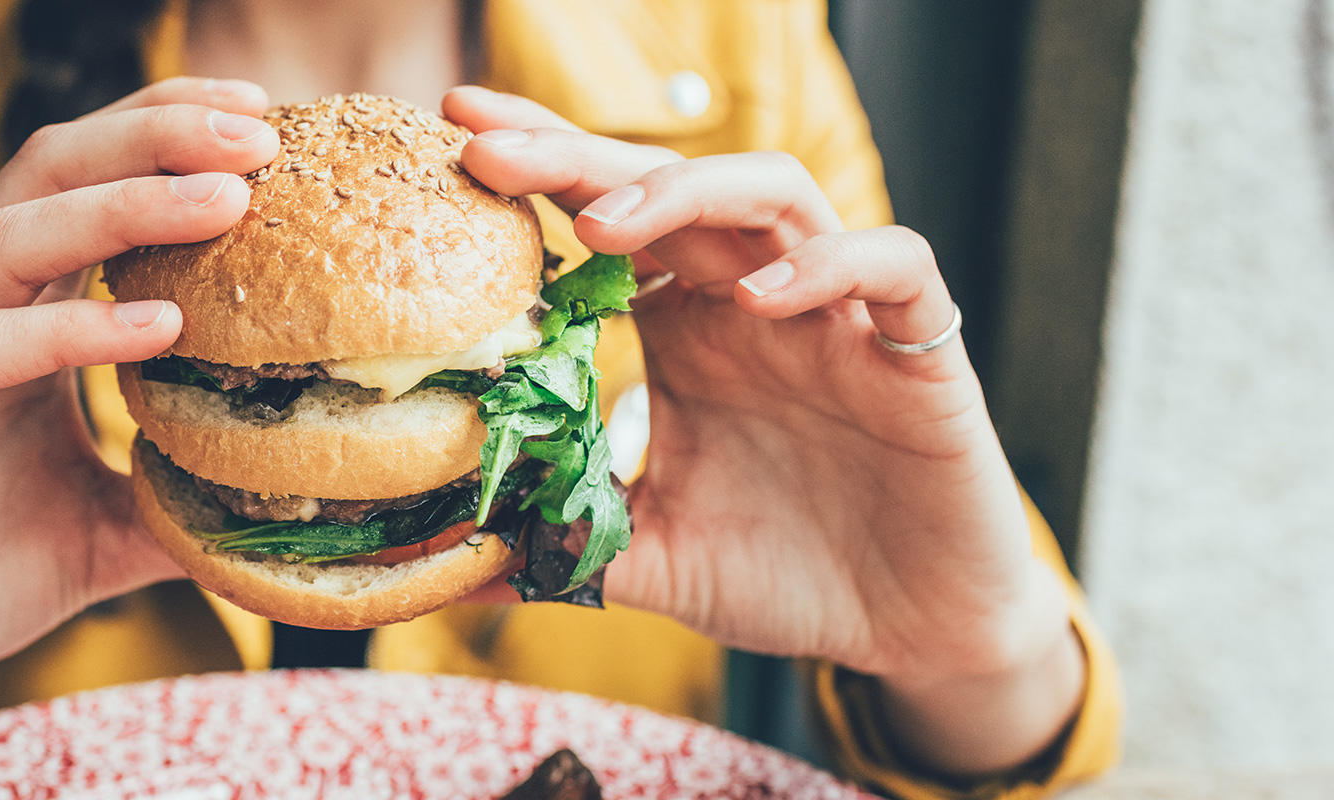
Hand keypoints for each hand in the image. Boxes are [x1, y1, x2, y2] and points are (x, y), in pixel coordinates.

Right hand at [0, 78, 279, 798]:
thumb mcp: (97, 537)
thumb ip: (175, 503)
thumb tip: (285, 501)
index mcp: (5, 318)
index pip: (81, 186)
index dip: (161, 137)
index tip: (261, 121)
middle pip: (45, 173)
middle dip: (152, 136)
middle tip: (256, 129)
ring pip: (7, 238)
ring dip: (122, 206)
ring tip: (227, 200)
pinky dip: (68, 332)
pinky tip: (157, 326)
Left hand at [446, 87, 1080, 773]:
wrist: (911, 628)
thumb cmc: (784, 573)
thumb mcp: (649, 556)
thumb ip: (563, 541)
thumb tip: (449, 568)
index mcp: (686, 328)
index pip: (608, 217)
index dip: (542, 169)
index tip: (457, 137)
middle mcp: (753, 301)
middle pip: (669, 188)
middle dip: (575, 156)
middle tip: (485, 144)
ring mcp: (837, 316)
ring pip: (776, 194)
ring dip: (688, 192)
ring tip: (605, 221)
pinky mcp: (919, 351)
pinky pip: (893, 269)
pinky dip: (830, 265)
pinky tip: (760, 298)